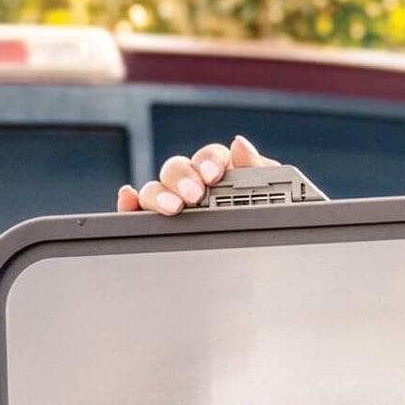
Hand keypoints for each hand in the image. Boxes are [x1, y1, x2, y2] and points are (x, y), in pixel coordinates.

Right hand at [118, 133, 270, 215]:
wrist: (270, 261)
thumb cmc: (271, 221)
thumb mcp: (275, 197)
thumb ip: (260, 170)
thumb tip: (240, 144)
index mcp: (222, 172)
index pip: (209, 157)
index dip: (208, 161)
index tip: (213, 174)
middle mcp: (193, 184)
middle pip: (176, 169)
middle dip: (183, 178)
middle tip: (194, 195)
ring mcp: (173, 204)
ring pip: (155, 188)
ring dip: (159, 193)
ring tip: (172, 207)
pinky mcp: (157, 225)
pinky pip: (138, 213)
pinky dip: (129, 203)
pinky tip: (128, 199)